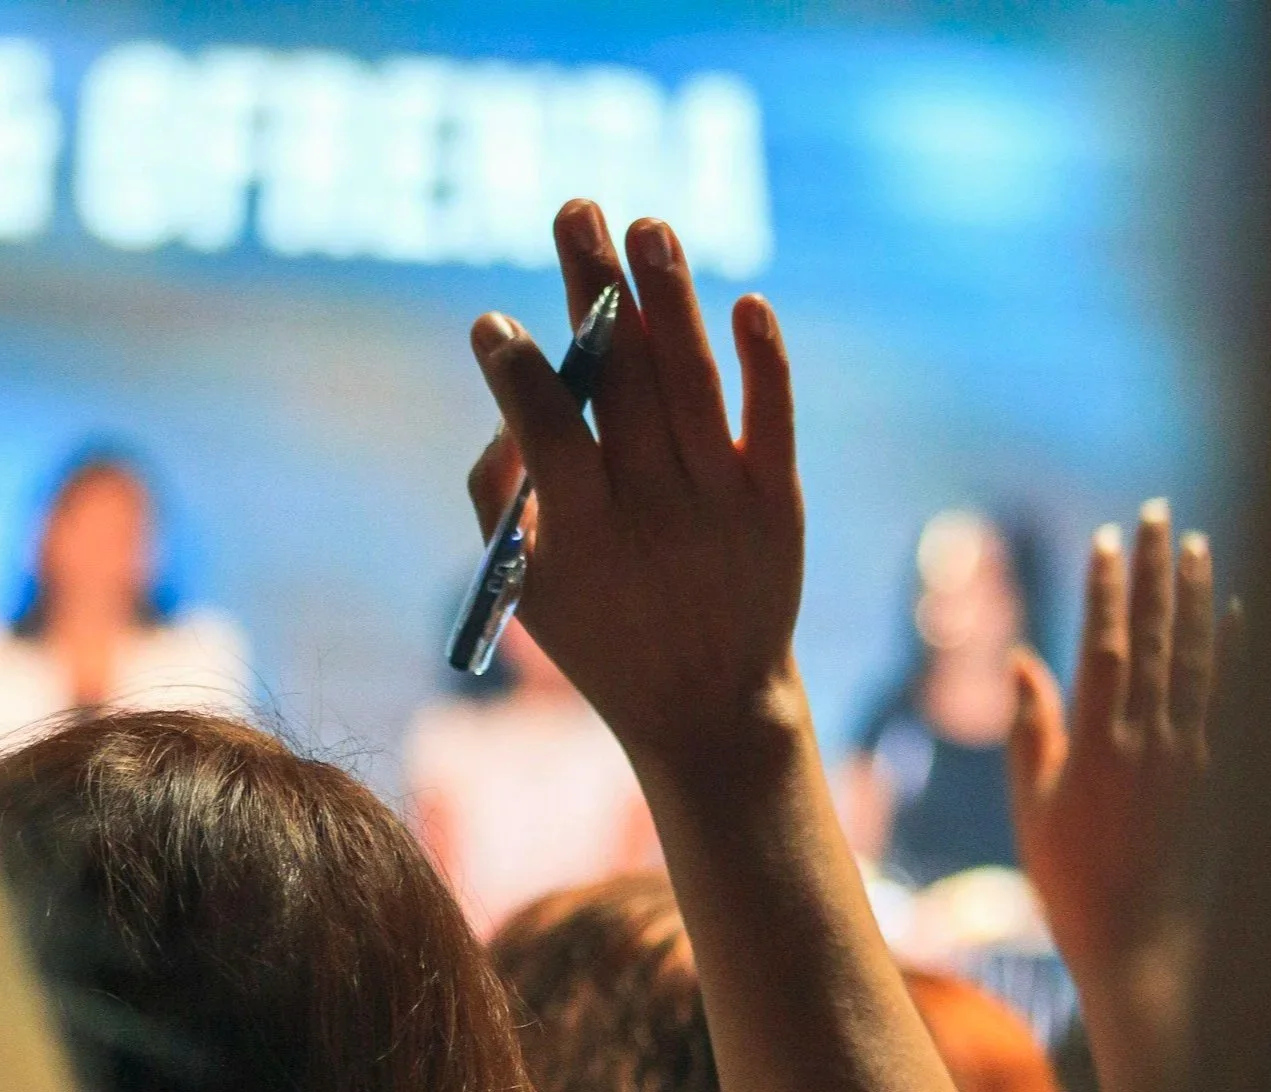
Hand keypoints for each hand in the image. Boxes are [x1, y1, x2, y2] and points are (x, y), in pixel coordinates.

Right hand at [466, 200, 805, 771]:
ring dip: (670, 295)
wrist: (711, 703)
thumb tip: (509, 405)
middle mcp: (657, 509)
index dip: (519, 370)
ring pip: (693, 381)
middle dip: (593, 287)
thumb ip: (499, 501)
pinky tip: (745, 303)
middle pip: (623, 381)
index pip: (550, 429)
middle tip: (575, 208)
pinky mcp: (776, 501)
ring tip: (646, 224)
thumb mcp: (528, 592)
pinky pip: (773, 417)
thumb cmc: (603, 638)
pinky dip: (763, 360)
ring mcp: (723, 502)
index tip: (493, 322)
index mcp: (585, 534)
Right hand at [1008, 499, 1227, 990]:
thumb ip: (1033, 728)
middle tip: (1157, 514)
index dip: (1105, 590)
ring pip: (1195, 658)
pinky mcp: (1216, 772)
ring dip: (1195, 597)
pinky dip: (1232, 651)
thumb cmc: (1069, 876)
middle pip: (1154, 637)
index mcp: (1096, 746)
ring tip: (1195, 545)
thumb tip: (1025, 661)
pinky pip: (1228, 697)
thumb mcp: (1033, 804)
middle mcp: (1148, 740)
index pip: (1103, 646)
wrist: (1136, 938)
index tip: (1106, 540)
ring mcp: (1189, 754)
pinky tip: (1237, 612)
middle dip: (1155, 572)